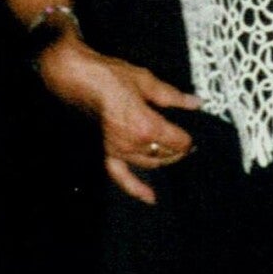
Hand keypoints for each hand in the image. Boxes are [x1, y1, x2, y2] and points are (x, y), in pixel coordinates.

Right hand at [40, 42, 199, 203]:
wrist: (77, 78)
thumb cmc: (109, 76)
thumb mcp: (146, 81)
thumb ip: (173, 96)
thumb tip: (195, 102)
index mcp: (147, 125)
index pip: (178, 141)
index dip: (188, 139)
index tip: (193, 135)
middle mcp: (133, 143)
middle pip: (166, 155)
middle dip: (179, 150)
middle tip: (185, 143)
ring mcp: (119, 150)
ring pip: (150, 164)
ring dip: (163, 160)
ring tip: (171, 154)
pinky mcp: (106, 152)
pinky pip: (121, 176)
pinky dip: (136, 188)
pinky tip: (150, 198)